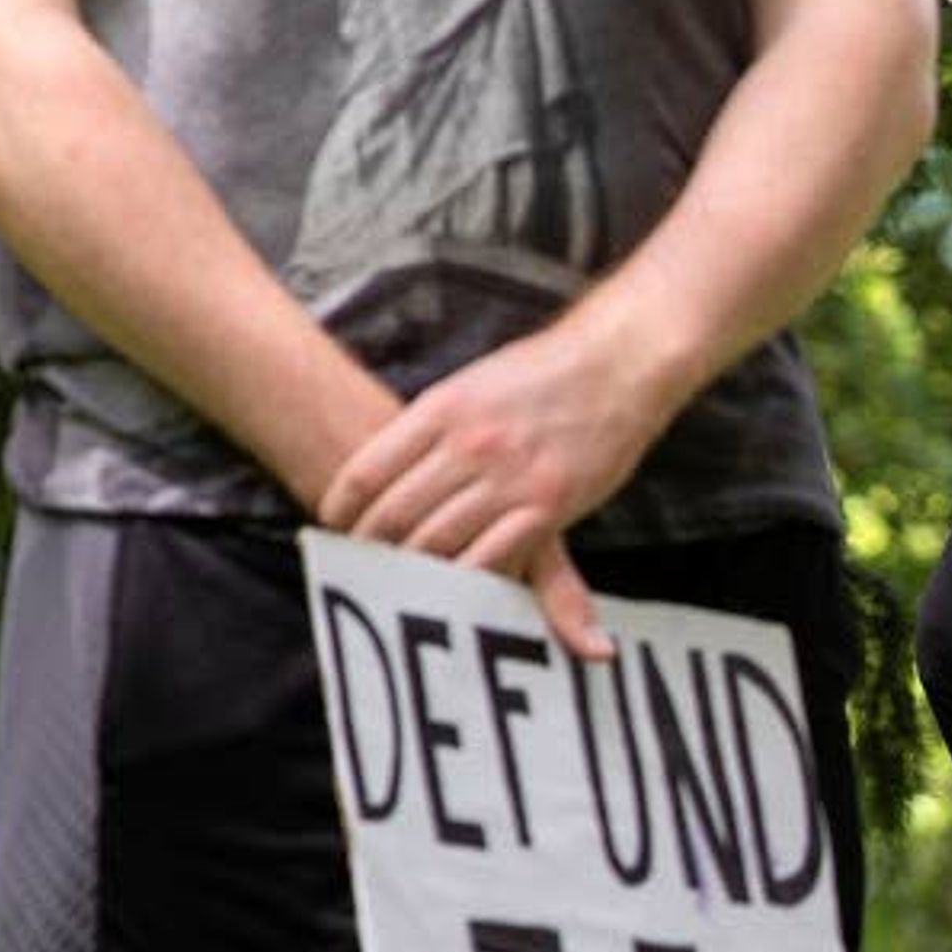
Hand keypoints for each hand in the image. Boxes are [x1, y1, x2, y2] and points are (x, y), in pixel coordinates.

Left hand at [316, 316, 674, 661]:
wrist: (618, 362)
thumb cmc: (548, 369)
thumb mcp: (476, 381)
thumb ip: (437, 420)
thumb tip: (401, 454)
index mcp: (442, 410)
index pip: (368, 470)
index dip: (343, 506)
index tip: (334, 525)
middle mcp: (468, 445)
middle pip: (396, 513)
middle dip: (372, 547)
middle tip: (361, 567)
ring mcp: (508, 479)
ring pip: (439, 540)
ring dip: (415, 568)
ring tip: (399, 585)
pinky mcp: (548, 507)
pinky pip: (495, 556)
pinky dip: (468, 579)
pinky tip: (456, 590)